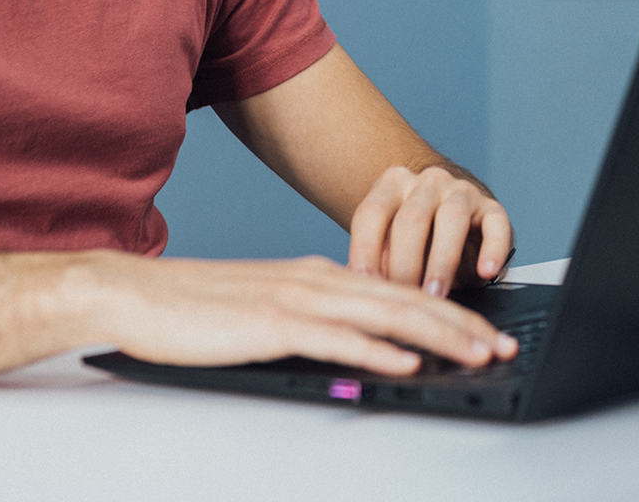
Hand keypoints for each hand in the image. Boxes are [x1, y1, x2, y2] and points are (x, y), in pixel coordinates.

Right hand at [85, 253, 516, 375]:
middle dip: (461, 325)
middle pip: (405, 299)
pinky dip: (377, 349)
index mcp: (316, 276)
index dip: (448, 313)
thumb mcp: (266, 312)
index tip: (485, 333)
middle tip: (503, 346)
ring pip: (384, 315)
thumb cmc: (194, 310)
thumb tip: (356, 347)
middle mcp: (315, 280)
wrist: (135, 294)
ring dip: (437, 336)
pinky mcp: (271, 323)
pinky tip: (406, 361)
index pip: (398, 292)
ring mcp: (295, 300)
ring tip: (477, 354)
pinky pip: (336, 337)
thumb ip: (312, 323)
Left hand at [347, 164, 513, 294]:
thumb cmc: (414, 242)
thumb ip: (377, 261)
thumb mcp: (388, 246)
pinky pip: (496, 224)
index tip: (364, 283)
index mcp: (393, 185)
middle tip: (402, 298)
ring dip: (441, 261)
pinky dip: (493, 248)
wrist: (454, 224)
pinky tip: (487, 271)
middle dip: (405, 264)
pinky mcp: (491, 208)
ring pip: (452, 218)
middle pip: (411, 218)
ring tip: (435, 295)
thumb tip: (359, 290)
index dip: (365, 249)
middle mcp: (427, 182)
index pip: (372, 213)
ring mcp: (462, 191)